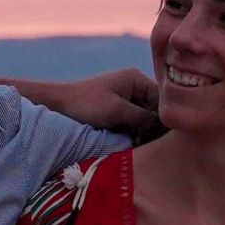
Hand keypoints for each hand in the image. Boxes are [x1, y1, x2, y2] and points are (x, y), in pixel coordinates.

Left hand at [18, 67, 160, 137]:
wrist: (57, 106)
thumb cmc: (85, 104)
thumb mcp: (116, 110)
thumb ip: (143, 117)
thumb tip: (167, 127)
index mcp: (136, 79)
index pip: (163, 100)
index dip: (165, 119)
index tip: (164, 138)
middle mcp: (134, 88)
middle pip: (155, 111)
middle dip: (154, 127)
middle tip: (152, 144)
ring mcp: (127, 101)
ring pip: (145, 120)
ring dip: (144, 132)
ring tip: (142, 145)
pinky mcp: (118, 113)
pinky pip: (134, 125)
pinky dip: (135, 134)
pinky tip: (134, 145)